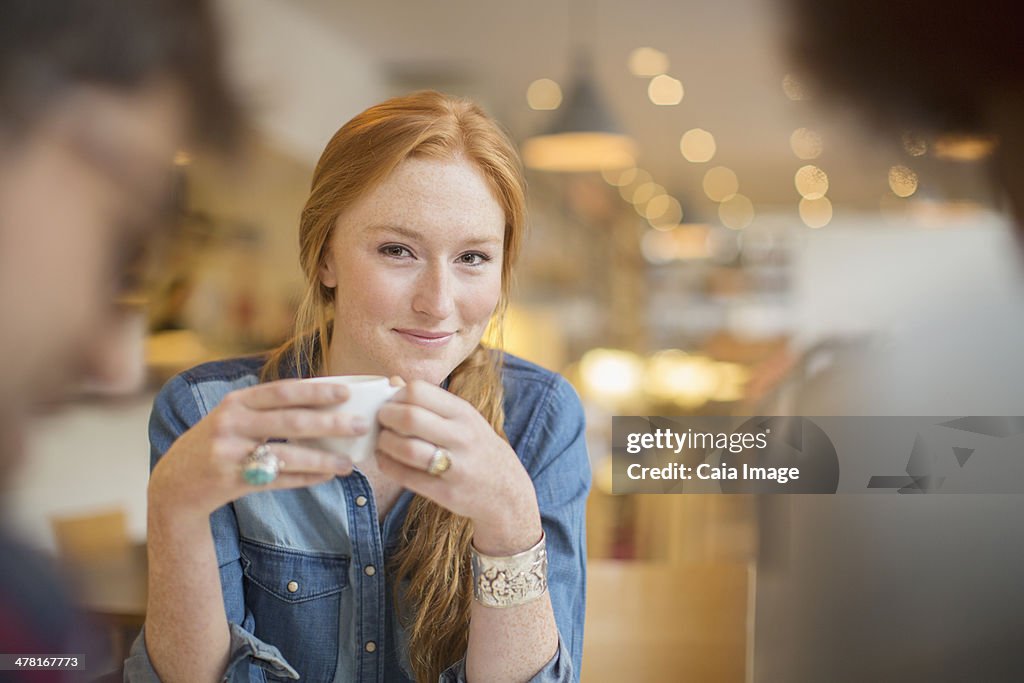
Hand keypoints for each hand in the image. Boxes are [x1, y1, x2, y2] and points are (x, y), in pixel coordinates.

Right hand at [149, 379, 366, 518]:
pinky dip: (304, 479)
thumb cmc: (218, 442)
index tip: (346, 393)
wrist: (175, 482)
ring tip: (349, 463)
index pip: (282, 391)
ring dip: (322, 459)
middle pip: (290, 422)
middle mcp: (231, 423)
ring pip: (286, 455)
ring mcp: (229, 453)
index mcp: (236, 401)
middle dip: (330, 424)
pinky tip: (326, 477)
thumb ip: (269, 408)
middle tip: (361, 425)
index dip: (316, 391)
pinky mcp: (230, 480)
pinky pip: (277, 481)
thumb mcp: (236, 416)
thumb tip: (324, 400)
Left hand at [375, 379, 542, 554]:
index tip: (391, 403)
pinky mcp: (446, 492)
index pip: (418, 391)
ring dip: (385, 443)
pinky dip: (388, 465)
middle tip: (381, 422)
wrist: (505, 491)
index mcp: (464, 412)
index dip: (396, 395)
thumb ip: (429, 400)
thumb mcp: (462, 418)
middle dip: (385, 418)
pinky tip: (386, 459)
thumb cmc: (475, 448)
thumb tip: (392, 381)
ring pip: (406, 449)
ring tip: (383, 442)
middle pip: (409, 418)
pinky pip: (406, 476)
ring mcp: (456, 466)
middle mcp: (462, 436)